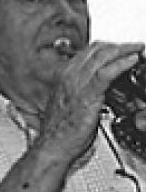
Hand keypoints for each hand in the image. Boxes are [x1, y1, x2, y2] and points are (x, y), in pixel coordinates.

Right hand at [41, 41, 144, 159]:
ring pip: (102, 56)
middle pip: (96, 49)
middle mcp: (69, 76)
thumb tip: (101, 92)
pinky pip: (106, 73)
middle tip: (135, 46)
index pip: (88, 52)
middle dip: (119, 45)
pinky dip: (121, 64)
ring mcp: (77, 84)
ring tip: (138, 49)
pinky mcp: (87, 95)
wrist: (53, 146)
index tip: (123, 49)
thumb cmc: (60, 131)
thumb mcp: (71, 105)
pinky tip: (133, 60)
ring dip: (124, 50)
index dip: (108, 47)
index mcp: (64, 77)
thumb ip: (84, 93)